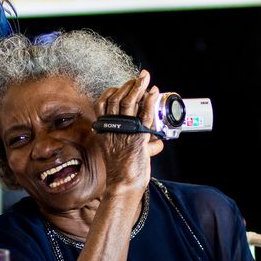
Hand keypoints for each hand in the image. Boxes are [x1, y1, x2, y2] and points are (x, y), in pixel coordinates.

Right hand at [92, 70, 163, 194]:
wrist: (123, 184)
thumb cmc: (122, 172)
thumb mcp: (121, 154)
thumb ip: (138, 144)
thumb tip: (158, 143)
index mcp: (104, 130)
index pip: (103, 105)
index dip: (111, 92)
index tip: (121, 86)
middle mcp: (112, 129)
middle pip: (117, 100)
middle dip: (128, 85)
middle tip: (138, 77)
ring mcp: (124, 132)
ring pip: (129, 104)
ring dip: (138, 88)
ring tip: (144, 79)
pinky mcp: (137, 138)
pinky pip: (143, 116)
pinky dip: (149, 102)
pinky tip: (153, 93)